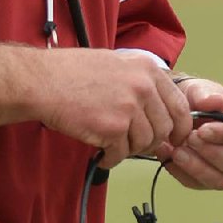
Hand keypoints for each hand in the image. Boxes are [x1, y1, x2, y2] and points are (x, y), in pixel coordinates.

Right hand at [38, 51, 193, 169]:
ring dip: (129, 149)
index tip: (174, 138)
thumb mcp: (116, 63)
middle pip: (164, 128)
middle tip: (135, 145)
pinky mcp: (113, 128)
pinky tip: (101, 152)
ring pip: (144, 143)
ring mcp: (129, 107)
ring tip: (111, 144)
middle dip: (151, 142)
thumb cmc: (71, 72)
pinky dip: (112, 158)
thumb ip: (141, 82)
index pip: (180, 105)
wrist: (43, 81)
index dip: (180, 127)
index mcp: (147, 69)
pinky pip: (122, 154)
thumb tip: (158, 110)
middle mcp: (143, 86)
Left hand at [157, 76, 222, 190]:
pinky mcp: (203, 178)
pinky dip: (179, 171)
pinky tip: (167, 154)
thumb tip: (215, 101)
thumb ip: (205, 94)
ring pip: (219, 180)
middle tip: (190, 139)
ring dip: (196, 167)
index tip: (203, 129)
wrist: (172, 109)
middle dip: (212, 154)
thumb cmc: (194, 99)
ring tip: (176, 150)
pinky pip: (195, 183)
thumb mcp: (199, 89)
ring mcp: (222, 167)